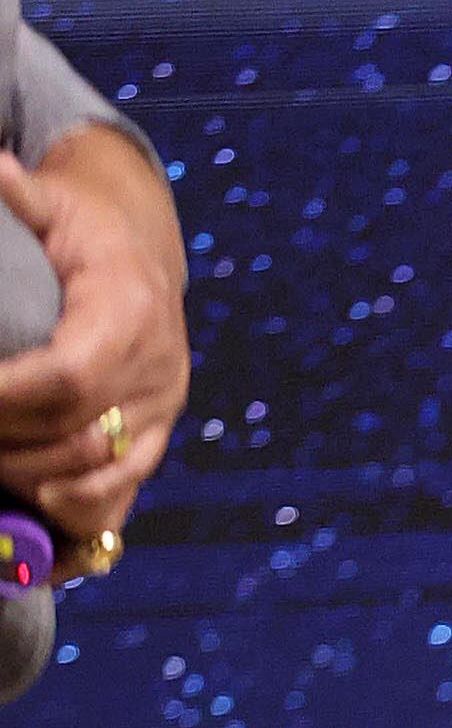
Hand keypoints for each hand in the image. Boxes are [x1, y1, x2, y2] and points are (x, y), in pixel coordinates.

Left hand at [0, 141, 185, 551]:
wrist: (142, 253)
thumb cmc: (81, 226)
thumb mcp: (52, 201)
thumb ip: (20, 194)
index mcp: (132, 314)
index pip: (71, 379)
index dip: (7, 402)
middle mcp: (159, 375)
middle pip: (81, 440)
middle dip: (6, 451)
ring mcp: (160, 418)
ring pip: (100, 482)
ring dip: (30, 488)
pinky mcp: (151, 446)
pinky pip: (116, 506)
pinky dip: (68, 528)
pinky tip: (23, 533)